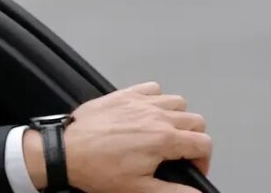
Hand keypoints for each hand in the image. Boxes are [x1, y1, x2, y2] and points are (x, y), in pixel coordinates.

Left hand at [24, 82, 210, 192]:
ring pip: (177, 102)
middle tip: (179, 153)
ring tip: (165, 134)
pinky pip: (152, 88)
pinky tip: (147, 113)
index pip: (203, 143)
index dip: (203, 160)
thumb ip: (175, 192)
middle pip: (195, 121)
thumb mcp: (140, 189)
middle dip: (193, 139)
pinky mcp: (123, 94)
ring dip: (178, 118)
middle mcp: (155, 115)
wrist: (66, 151)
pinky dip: (156, 98)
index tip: (192, 168)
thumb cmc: (97, 168)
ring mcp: (139, 101)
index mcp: (163, 138)